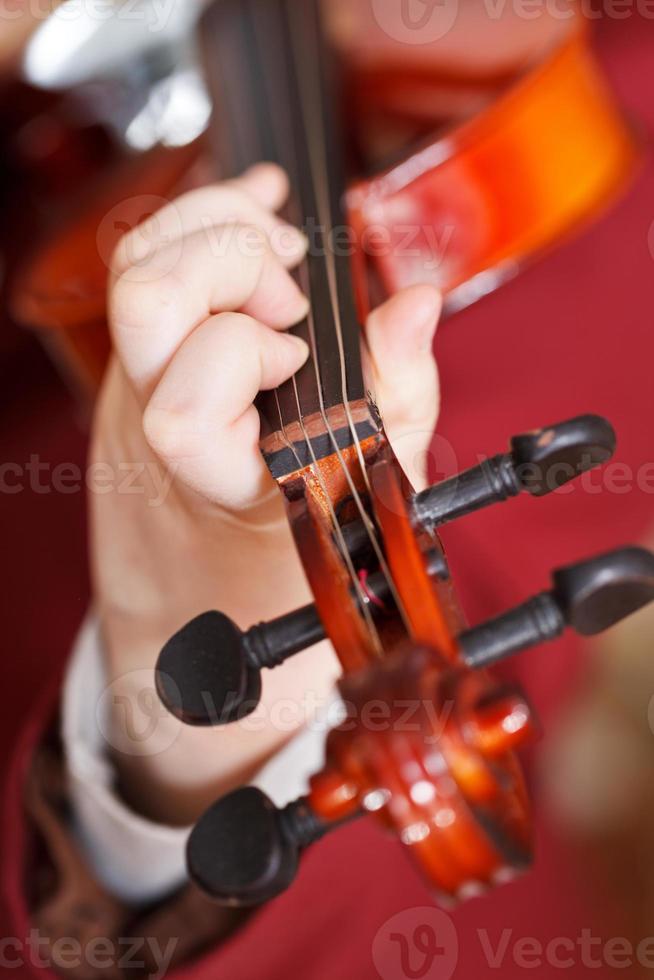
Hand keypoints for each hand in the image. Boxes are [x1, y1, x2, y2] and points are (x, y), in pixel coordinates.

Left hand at [92, 164, 440, 824]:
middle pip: (144, 303)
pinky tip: (256, 208)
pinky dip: (202, 215)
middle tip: (288, 288)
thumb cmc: (288, 544)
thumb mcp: (369, 483)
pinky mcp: (136, 354)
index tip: (299, 356)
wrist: (201, 581)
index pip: (184, 406)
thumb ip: (398, 394)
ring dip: (213, 225)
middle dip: (230, 262)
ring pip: (134, 268)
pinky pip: (144, 259)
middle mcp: (156, 422)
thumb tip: (415, 305)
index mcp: (216, 476)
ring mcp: (137, 382)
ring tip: (280, 246)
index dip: (242, 353)